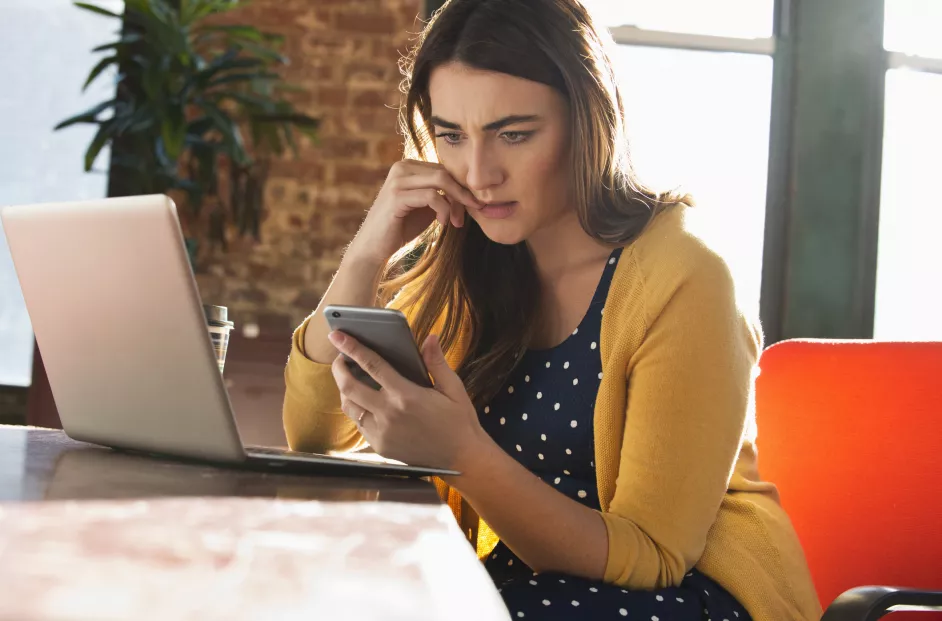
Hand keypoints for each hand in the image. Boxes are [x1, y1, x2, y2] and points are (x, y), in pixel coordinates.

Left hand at [327, 330, 487, 470]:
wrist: (461, 458)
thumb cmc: (459, 421)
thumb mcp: (453, 388)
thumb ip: (437, 363)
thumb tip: (429, 338)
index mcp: (406, 395)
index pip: (372, 365)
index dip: (352, 348)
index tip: (337, 335)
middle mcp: (389, 414)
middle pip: (349, 387)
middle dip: (338, 368)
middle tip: (340, 358)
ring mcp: (381, 433)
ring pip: (349, 407)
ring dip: (344, 390)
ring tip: (350, 378)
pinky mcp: (380, 447)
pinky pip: (359, 424)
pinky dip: (357, 410)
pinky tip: (365, 402)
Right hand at [346, 160, 481, 264]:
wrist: (374, 246)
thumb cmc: (402, 226)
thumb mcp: (427, 206)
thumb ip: (443, 194)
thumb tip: (469, 190)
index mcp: (409, 166)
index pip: (444, 169)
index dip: (461, 187)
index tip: (472, 206)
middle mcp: (402, 167)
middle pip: (445, 172)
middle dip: (462, 194)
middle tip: (471, 213)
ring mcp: (398, 180)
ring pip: (441, 180)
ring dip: (455, 202)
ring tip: (456, 222)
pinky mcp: (397, 196)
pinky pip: (431, 196)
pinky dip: (443, 210)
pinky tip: (443, 223)